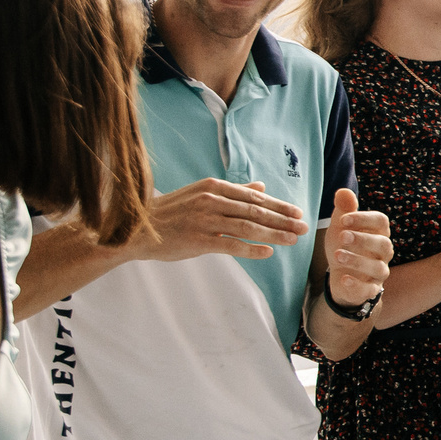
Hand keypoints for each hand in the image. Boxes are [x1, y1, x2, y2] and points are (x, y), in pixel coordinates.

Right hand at [135, 178, 306, 262]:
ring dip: (274, 234)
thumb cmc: (172, 212)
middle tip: (303, 228)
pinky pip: (231, 245)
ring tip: (293, 240)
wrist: (137, 229)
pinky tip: (268, 252)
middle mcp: (212, 201)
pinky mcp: (199, 240)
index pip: (254, 197)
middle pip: (256, 211)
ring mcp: (205, 221)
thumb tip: (261, 186)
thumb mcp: (201, 194)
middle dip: (283, 220)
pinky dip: (252, 249)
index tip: (298, 213)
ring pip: (248, 227)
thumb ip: (232, 191)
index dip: (279, 205)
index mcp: (214, 187)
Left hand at [324, 188, 391, 306]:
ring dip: (358, 261)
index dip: (364, 219)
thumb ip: (344, 210)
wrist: (340, 275)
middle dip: (363, 239)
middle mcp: (384, 252)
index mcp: (379, 233)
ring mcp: (379, 272)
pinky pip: (370, 290)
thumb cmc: (344, 246)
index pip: (381, 222)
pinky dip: (357, 284)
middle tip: (342, 236)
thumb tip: (343, 191)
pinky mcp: (371, 290)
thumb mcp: (340, 227)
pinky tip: (343, 278)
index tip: (343, 219)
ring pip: (378, 268)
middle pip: (383, 244)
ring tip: (337, 256)